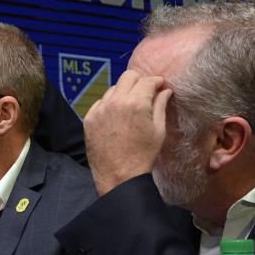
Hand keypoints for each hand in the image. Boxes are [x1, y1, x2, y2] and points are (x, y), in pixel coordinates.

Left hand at [84, 70, 171, 195]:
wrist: (119, 177)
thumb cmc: (143, 156)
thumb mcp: (158, 131)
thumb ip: (160, 106)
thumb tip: (165, 91)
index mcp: (136, 104)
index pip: (147, 81)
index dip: (156, 81)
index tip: (160, 85)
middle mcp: (115, 102)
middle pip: (128, 77)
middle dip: (140, 81)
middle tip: (146, 91)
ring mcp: (99, 110)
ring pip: (113, 89)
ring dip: (124, 93)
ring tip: (131, 107)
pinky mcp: (89, 119)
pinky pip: (101, 103)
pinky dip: (110, 105)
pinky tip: (117, 117)